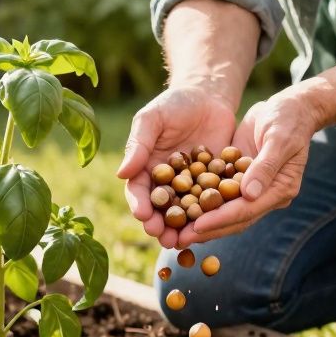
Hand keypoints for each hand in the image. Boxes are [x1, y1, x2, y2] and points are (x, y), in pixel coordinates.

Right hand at [117, 87, 237, 247]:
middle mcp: (166, 181)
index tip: (142, 215)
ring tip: (184, 240)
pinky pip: (212, 201)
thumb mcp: (152, 119)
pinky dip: (211, 215)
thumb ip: (139, 145)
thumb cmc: (174, 103)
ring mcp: (191, 185)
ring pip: (186, 211)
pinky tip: (214, 224)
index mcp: (146, 168)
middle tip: (163, 237)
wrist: (209, 96)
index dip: (140, 204)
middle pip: (161, 208)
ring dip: (184, 227)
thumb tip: (121, 174)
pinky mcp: (214, 183)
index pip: (139, 191)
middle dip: (160, 224)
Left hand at [180, 91, 314, 246]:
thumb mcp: (280, 138)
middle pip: (233, 218)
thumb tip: (250, 194)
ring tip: (174, 231)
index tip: (197, 226)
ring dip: (200, 221)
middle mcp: (266, 195)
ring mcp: (252, 189)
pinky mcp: (238, 178)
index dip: (221, 219)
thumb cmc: (288, 118)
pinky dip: (199, 200)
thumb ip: (266, 166)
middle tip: (179, 238)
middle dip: (206, 228)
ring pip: (223, 210)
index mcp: (281, 189)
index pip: (247, 209)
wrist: (289, 107)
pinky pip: (218, 193)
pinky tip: (176, 206)